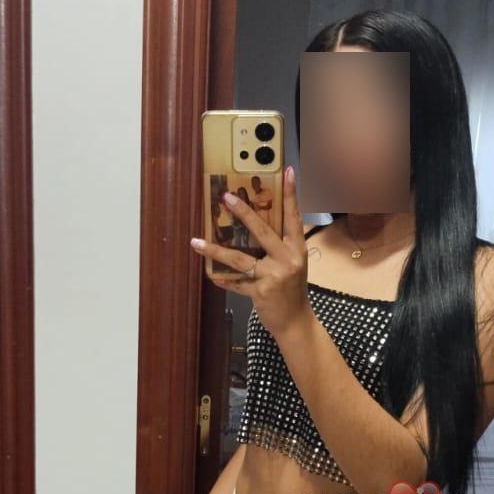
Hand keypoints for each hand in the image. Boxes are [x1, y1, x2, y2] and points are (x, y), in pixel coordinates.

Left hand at [189, 165, 312, 337]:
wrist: (296, 322)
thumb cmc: (292, 290)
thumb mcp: (293, 263)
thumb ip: (279, 245)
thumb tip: (254, 224)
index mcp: (297, 248)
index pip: (293, 216)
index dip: (291, 194)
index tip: (288, 171)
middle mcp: (287, 259)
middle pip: (262, 231)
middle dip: (243, 212)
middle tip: (225, 197)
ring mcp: (274, 276)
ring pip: (240, 259)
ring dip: (215, 250)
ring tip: (196, 242)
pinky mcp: (261, 292)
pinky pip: (236, 282)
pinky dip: (222, 279)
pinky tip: (210, 274)